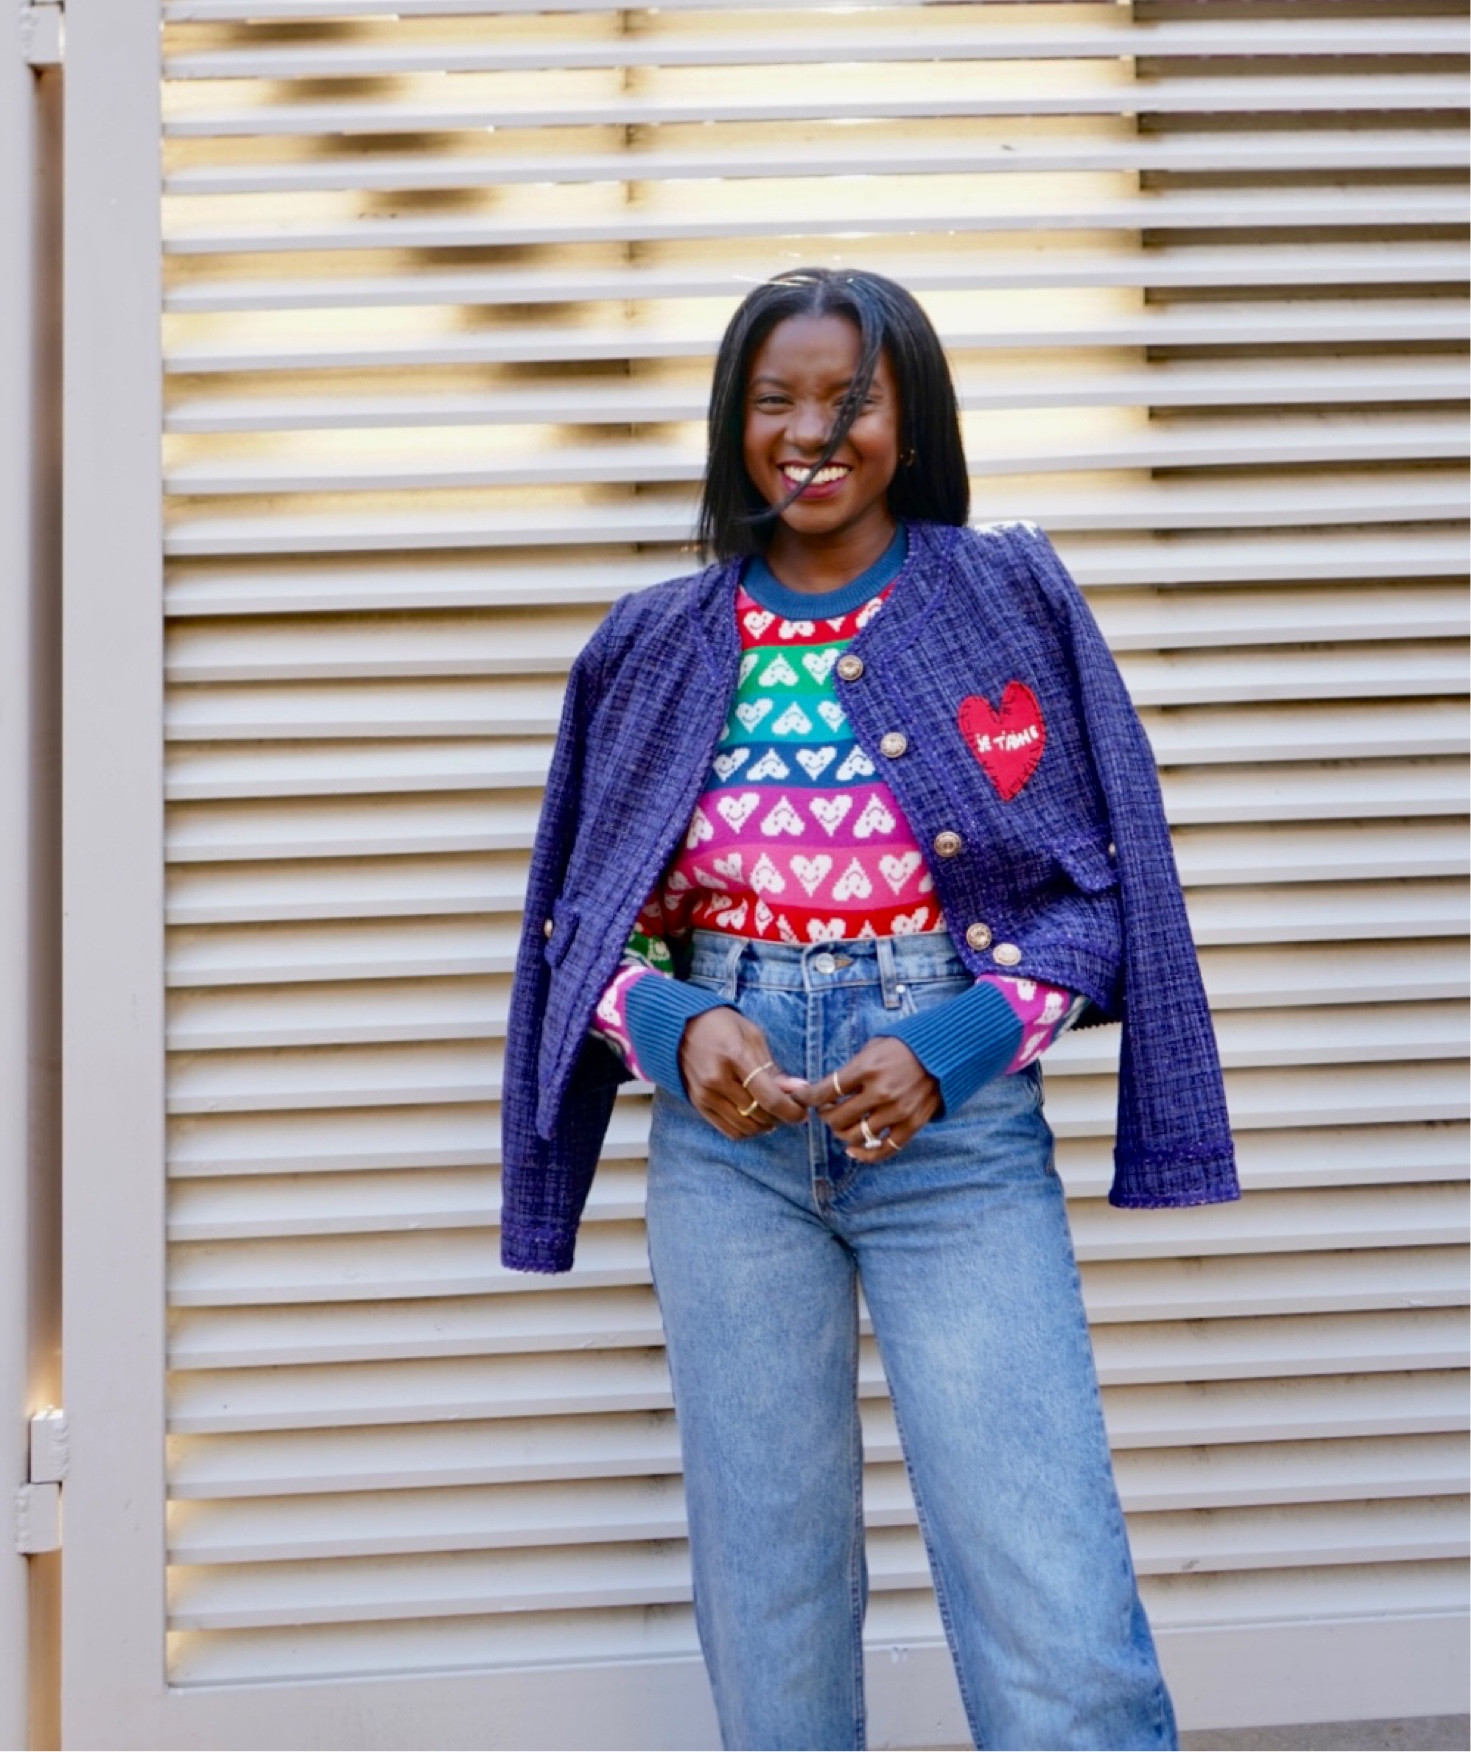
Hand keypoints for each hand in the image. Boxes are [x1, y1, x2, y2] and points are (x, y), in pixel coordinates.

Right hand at [678, 1008, 808, 1140]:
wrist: (681, 1026)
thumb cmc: (722, 1026)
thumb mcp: (752, 1036)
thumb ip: (773, 1067)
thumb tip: (798, 1090)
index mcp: (734, 1057)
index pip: (768, 1097)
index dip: (790, 1110)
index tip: (802, 1113)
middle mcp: (716, 1080)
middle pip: (758, 1114)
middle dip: (780, 1116)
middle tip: (789, 1108)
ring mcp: (705, 1095)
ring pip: (745, 1127)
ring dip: (764, 1125)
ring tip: (771, 1112)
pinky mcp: (698, 1105)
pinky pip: (729, 1131)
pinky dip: (747, 1130)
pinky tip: (755, 1118)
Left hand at [779, 1036, 939, 1160]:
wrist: (947, 1051)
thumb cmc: (906, 1045)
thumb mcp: (874, 1046)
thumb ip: (852, 1068)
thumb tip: (824, 1088)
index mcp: (867, 1069)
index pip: (825, 1091)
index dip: (807, 1097)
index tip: (801, 1097)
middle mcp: (880, 1092)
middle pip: (837, 1117)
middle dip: (825, 1115)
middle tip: (825, 1110)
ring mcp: (897, 1111)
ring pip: (855, 1136)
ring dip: (841, 1132)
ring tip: (841, 1124)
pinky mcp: (912, 1124)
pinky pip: (883, 1150)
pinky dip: (864, 1155)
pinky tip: (852, 1151)